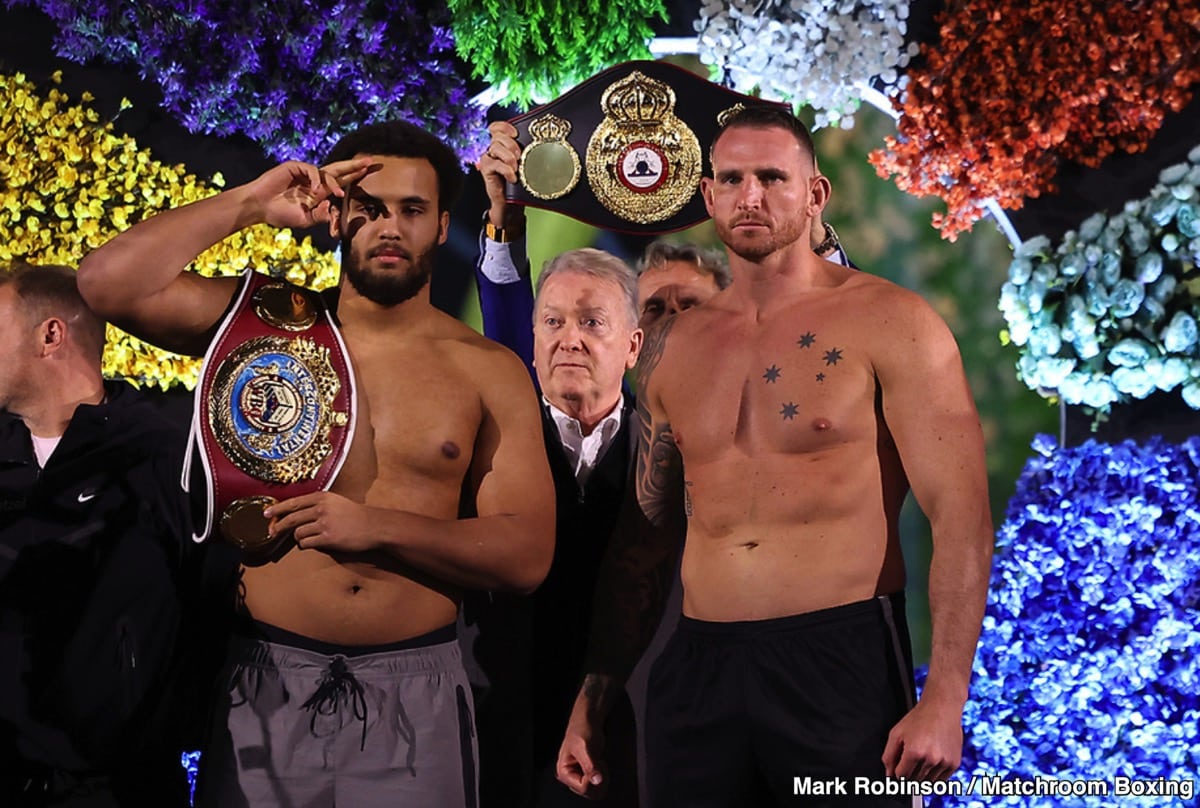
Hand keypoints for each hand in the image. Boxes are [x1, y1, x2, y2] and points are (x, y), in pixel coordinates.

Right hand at [246, 158, 373, 228]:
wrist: (259, 207)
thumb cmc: (279, 213)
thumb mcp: (305, 219)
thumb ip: (320, 215)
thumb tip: (333, 208)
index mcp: (319, 192)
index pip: (341, 182)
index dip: (354, 176)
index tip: (369, 172)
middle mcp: (314, 180)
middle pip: (339, 171)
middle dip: (355, 167)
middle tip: (371, 162)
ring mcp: (304, 173)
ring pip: (327, 172)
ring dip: (336, 183)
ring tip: (340, 195)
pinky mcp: (294, 167)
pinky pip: (311, 170)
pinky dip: (317, 180)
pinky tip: (317, 191)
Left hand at [263, 491, 380, 553]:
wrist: (374, 526)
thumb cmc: (355, 515)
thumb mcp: (336, 502)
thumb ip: (318, 504)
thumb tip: (295, 512)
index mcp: (322, 497)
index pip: (293, 502)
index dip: (277, 508)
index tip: (266, 513)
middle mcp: (321, 508)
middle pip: (291, 518)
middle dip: (279, 526)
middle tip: (272, 532)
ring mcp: (324, 523)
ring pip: (298, 533)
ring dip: (298, 538)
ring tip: (306, 538)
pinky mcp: (328, 538)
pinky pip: (307, 543)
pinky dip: (306, 545)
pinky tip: (313, 543)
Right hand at [475, 121, 523, 227]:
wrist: (510, 201)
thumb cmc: (519, 180)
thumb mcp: (524, 162)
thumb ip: (524, 151)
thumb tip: (540, 141)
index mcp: (501, 143)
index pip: (496, 127)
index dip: (505, 127)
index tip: (516, 134)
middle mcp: (492, 148)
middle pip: (497, 135)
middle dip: (511, 144)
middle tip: (520, 156)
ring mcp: (488, 157)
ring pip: (495, 147)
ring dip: (509, 157)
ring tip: (517, 168)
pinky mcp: (485, 168)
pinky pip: (495, 163)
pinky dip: (506, 170)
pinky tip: (513, 178)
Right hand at [556, 716, 607, 798]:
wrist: (588, 721)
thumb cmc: (583, 730)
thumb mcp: (586, 747)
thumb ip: (590, 765)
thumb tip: (596, 780)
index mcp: (564, 772)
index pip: (583, 788)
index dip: (594, 778)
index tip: (596, 764)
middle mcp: (570, 777)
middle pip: (590, 792)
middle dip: (598, 778)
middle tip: (598, 762)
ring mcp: (579, 776)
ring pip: (595, 790)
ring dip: (601, 777)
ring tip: (598, 762)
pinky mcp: (587, 775)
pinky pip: (599, 784)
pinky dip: (603, 775)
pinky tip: (600, 764)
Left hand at [881, 698, 963, 780]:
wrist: (942, 708)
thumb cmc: (919, 719)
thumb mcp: (896, 733)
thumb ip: (889, 756)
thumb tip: (889, 774)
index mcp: (915, 752)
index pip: (901, 775)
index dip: (897, 771)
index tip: (899, 765)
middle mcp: (931, 759)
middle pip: (914, 780)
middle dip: (908, 773)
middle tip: (910, 759)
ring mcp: (944, 763)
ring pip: (927, 783)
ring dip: (921, 776)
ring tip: (921, 759)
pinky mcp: (954, 764)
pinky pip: (940, 780)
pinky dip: (934, 776)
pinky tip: (931, 762)